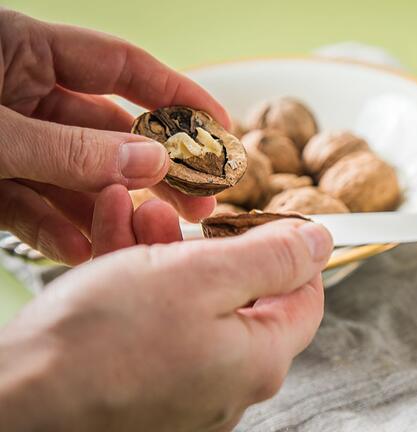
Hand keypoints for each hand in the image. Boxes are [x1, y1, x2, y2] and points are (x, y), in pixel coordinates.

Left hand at [0, 9, 229, 264]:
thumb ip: (69, 149)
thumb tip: (152, 162)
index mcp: (18, 50)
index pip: (121, 67)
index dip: (177, 95)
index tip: (222, 127)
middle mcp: (16, 92)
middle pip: (106, 130)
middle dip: (152, 170)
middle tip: (199, 203)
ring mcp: (2, 140)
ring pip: (70, 175)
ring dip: (108, 207)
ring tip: (147, 235)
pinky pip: (26, 206)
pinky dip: (52, 229)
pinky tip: (82, 248)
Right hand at [0, 185, 331, 431]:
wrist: (16, 400)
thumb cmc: (103, 340)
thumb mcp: (201, 276)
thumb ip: (271, 258)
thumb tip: (319, 242)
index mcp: (259, 359)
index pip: (304, 297)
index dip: (290, 251)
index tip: (263, 219)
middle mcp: (230, 383)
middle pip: (241, 296)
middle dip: (209, 243)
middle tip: (180, 213)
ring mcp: (187, 391)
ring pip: (192, 304)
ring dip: (168, 253)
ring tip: (134, 213)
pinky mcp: (146, 390)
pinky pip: (159, 327)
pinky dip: (142, 283)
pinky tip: (114, 241)